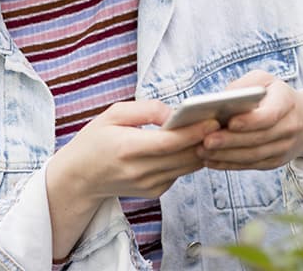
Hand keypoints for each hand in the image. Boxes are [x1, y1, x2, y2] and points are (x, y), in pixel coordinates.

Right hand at [46, 101, 215, 257]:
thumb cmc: (96, 140)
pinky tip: (192, 143)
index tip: (213, 119)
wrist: (80, 178)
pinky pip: (181, 172)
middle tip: (222, 119)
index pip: (169, 143)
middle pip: (185, 156)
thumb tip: (175, 113)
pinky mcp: (155, 192)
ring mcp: (149, 185)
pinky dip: (189, 158)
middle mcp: (140, 171)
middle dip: (206, 138)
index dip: (194, 131)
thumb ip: (146, 109)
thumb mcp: (113, 114)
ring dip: (202, 148)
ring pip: (188, 166)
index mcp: (127, 149)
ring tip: (213, 129)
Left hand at [197, 70, 302, 170]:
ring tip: (203, 152)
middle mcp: (289, 127)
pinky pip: (251, 165)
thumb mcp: (264, 80)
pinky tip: (210, 161)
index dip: (250, 121)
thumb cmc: (275, 95)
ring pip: (253, 156)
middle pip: (258, 138)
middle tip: (206, 141)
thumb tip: (220, 101)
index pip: (270, 115)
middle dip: (230, 141)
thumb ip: (244, 86)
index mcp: (287, 102)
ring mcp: (284, 147)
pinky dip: (229, 165)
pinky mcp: (275, 161)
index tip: (230, 122)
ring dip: (226, 155)